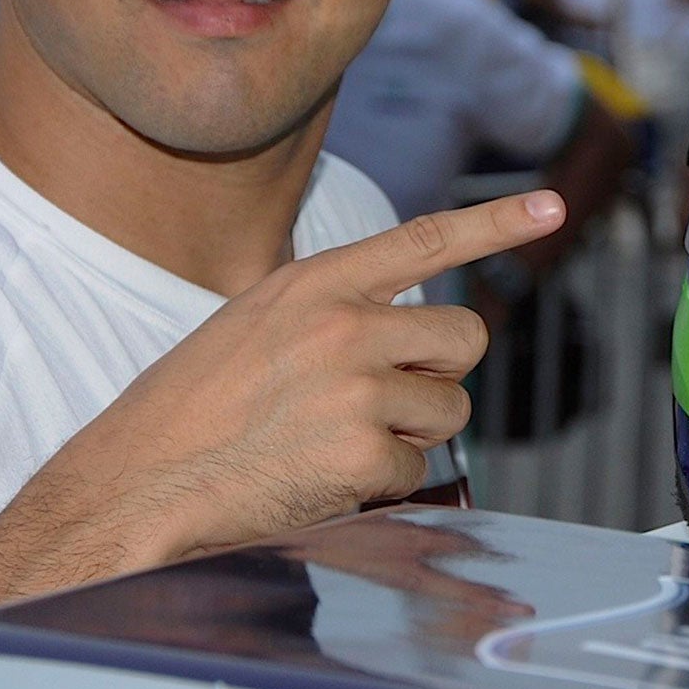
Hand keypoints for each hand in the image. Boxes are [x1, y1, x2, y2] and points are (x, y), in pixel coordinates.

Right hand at [16, 190, 567, 575]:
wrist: (136, 482)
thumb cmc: (187, 411)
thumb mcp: (254, 326)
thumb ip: (331, 314)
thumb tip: (405, 333)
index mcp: (314, 283)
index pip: (428, 239)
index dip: (498, 221)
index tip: (552, 205)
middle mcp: (343, 323)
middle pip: (463, 334)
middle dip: (440, 371)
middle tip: (384, 398)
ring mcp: (356, 387)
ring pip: (451, 407)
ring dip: (412, 432)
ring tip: (333, 440)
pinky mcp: (363, 452)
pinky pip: (417, 469)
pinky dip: (381, 483)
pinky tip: (320, 477)